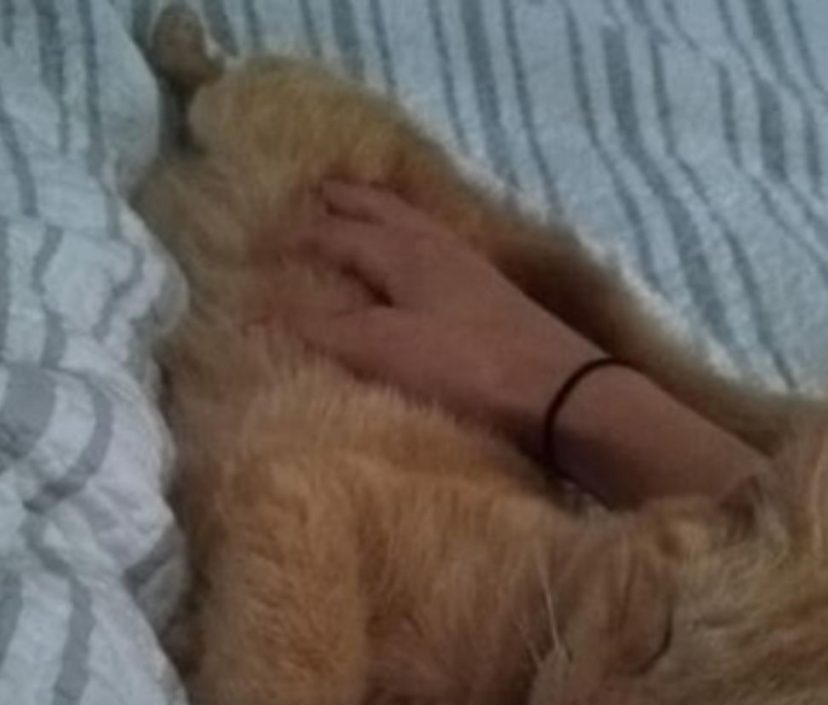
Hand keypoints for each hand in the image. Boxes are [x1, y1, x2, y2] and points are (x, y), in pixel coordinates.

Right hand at [294, 182, 600, 448]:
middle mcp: (438, 248)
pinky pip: (439, 249)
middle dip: (349, 202)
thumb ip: (327, 328)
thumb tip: (267, 307)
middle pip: (384, 213)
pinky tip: (424, 260)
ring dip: (385, 215)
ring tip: (367, 211)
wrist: (561, 391)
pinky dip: (416, 242)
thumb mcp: (386, 348)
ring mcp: (472, 269)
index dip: (303, 236)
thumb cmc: (467, 367)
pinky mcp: (494, 295)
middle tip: (321, 190)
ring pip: (416, 226)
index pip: (341, 233)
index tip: (267, 238)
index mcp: (405, 252)